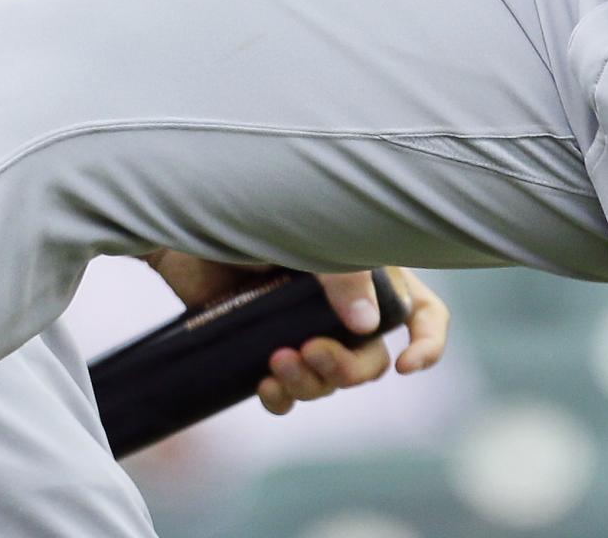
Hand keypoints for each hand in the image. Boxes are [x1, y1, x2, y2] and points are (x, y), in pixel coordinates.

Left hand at [144, 253, 449, 412]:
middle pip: (370, 358)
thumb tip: (367, 326)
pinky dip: (282, 397)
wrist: (180, 225)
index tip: (407, 365)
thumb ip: (344, 275)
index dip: (428, 342)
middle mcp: (341, 301)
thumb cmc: (250, 210)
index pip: (422, 311)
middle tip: (309, 352)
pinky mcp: (265, 344)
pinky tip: (264, 387)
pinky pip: (288, 391)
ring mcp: (302, 325)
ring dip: (310, 384)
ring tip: (275, 364)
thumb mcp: (307, 234)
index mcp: (366, 270)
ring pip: (329, 379)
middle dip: (345, 368)